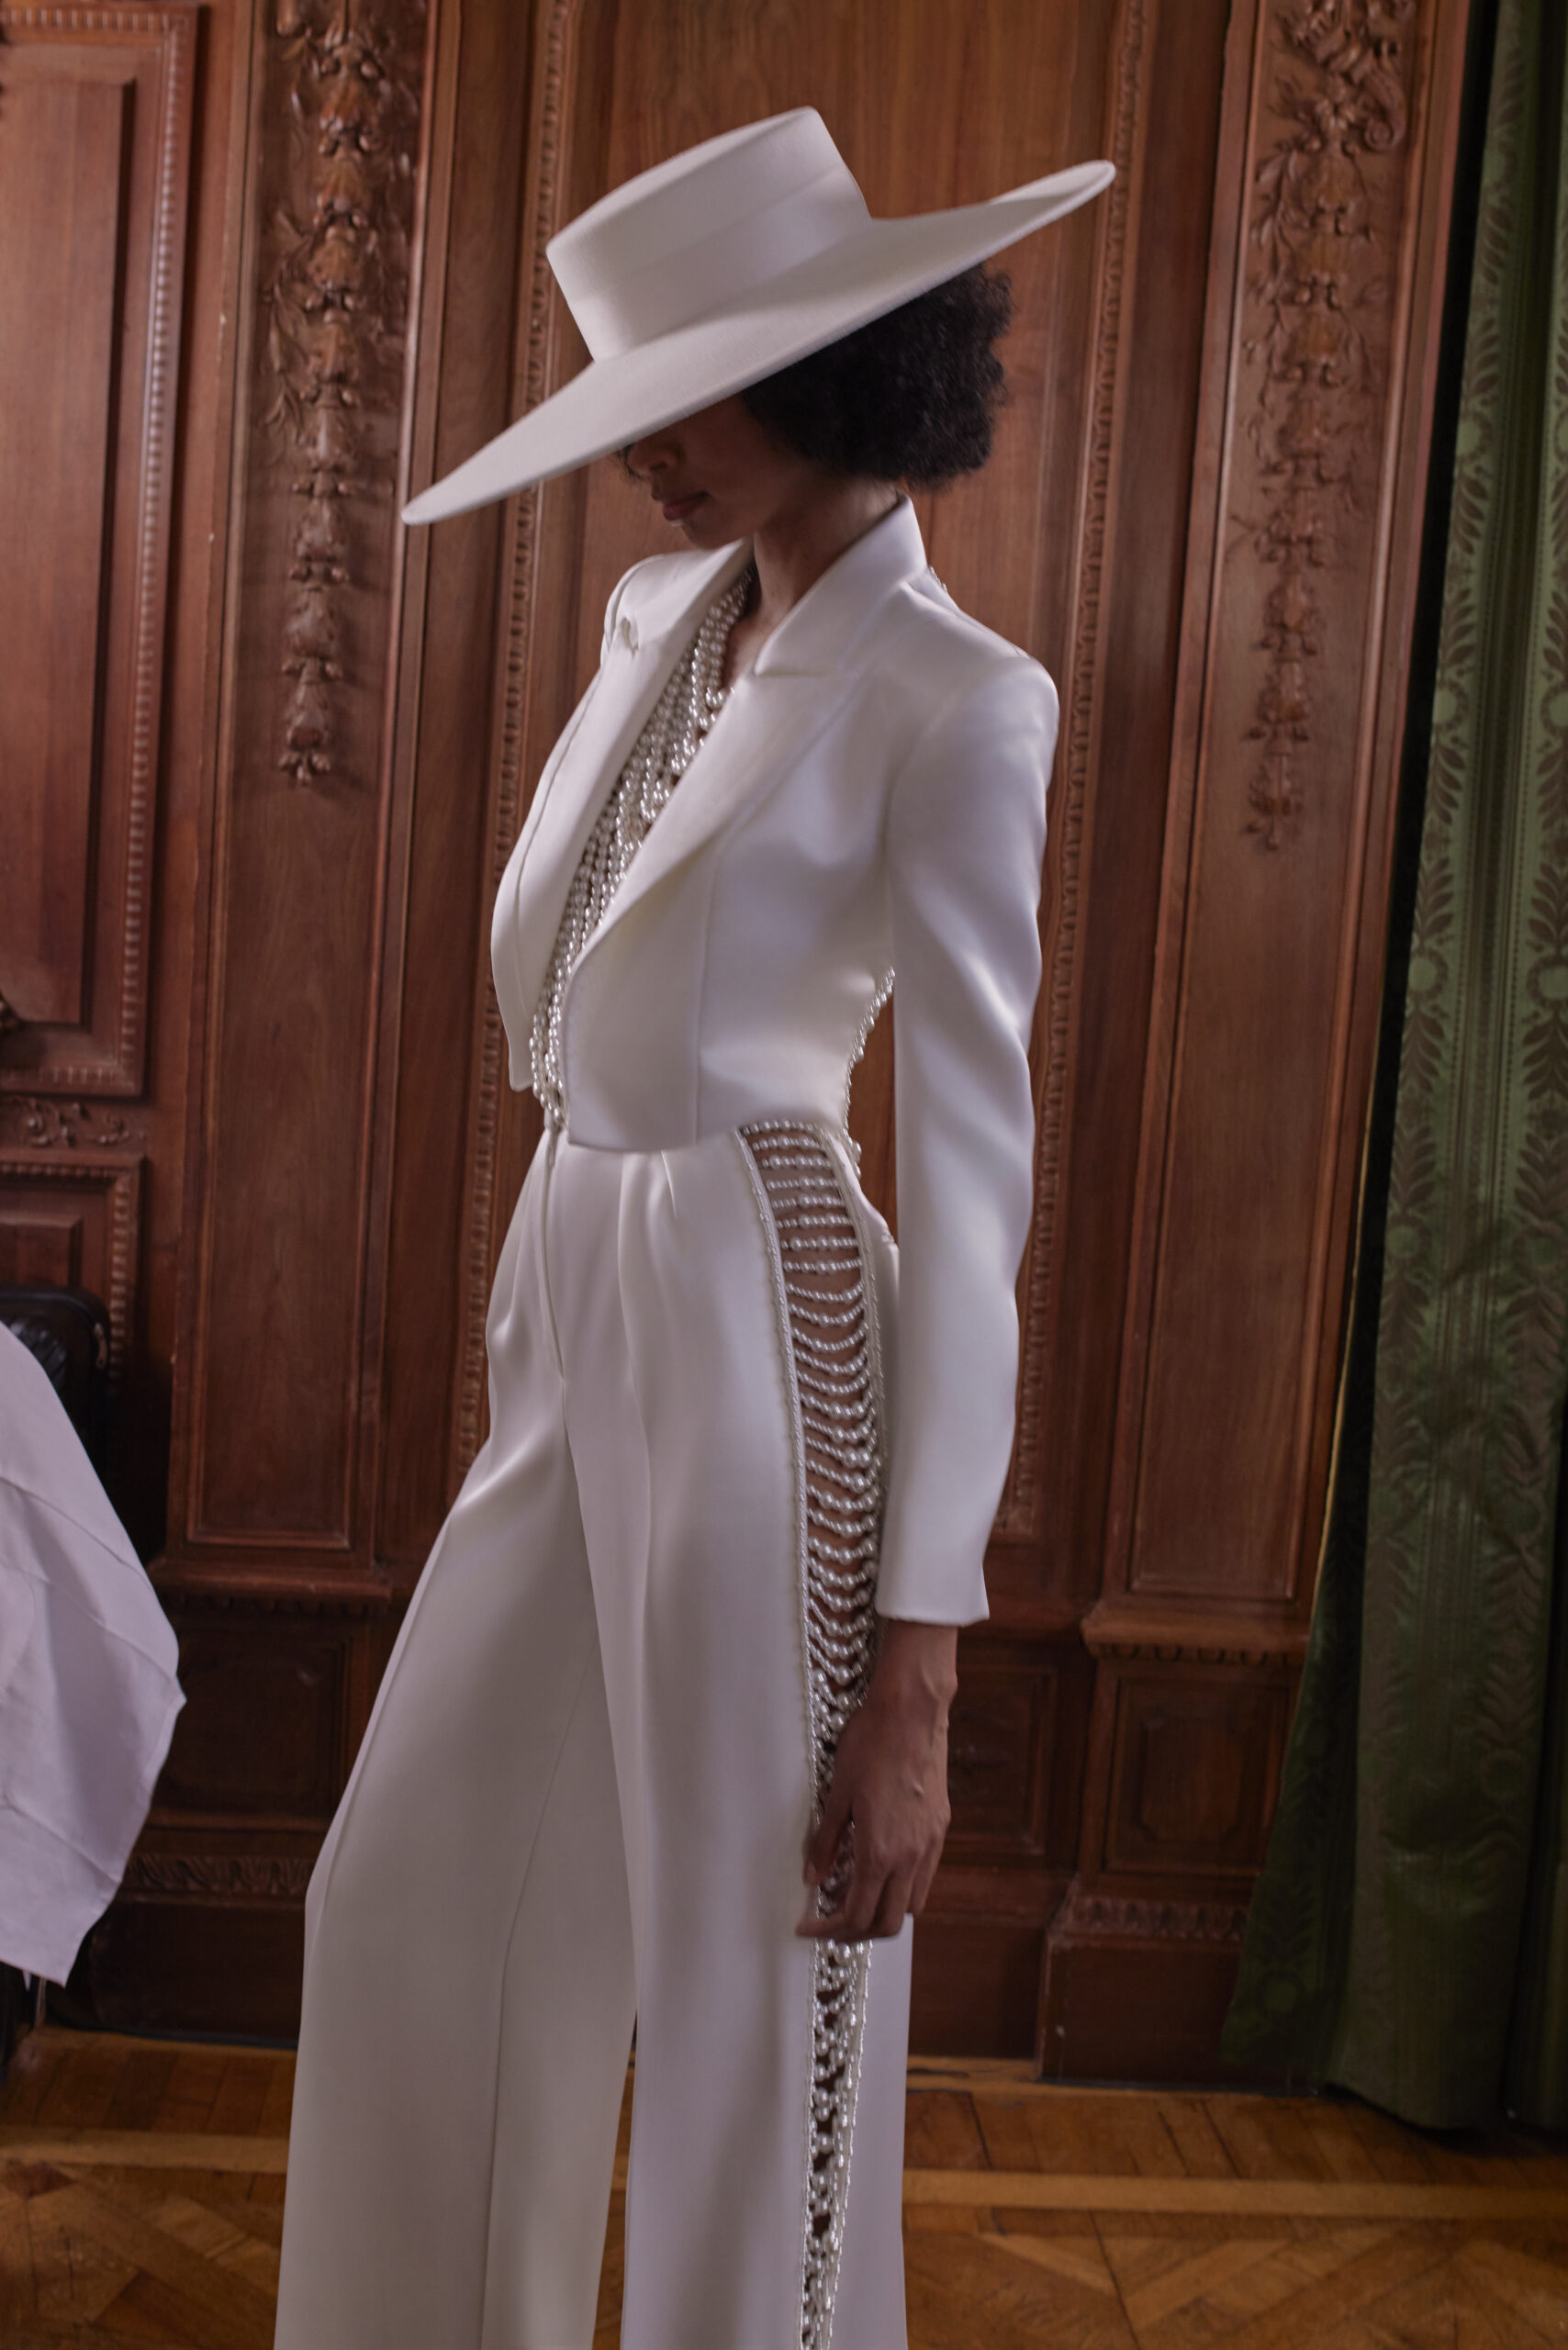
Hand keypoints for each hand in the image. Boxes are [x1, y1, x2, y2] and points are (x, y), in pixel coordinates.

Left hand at [797, 1619, 957, 1942]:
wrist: (911, 1712)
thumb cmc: (870, 1745)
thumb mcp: (837, 1794)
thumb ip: (825, 1842)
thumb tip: (813, 1876)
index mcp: (879, 1852)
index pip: (856, 1916)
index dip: (829, 1931)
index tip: (809, 1928)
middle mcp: (910, 1856)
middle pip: (887, 1923)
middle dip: (856, 1933)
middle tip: (831, 1924)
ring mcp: (930, 1843)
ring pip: (912, 1904)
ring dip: (883, 1913)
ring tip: (857, 1899)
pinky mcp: (940, 1828)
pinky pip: (925, 1876)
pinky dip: (903, 1889)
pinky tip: (883, 1871)